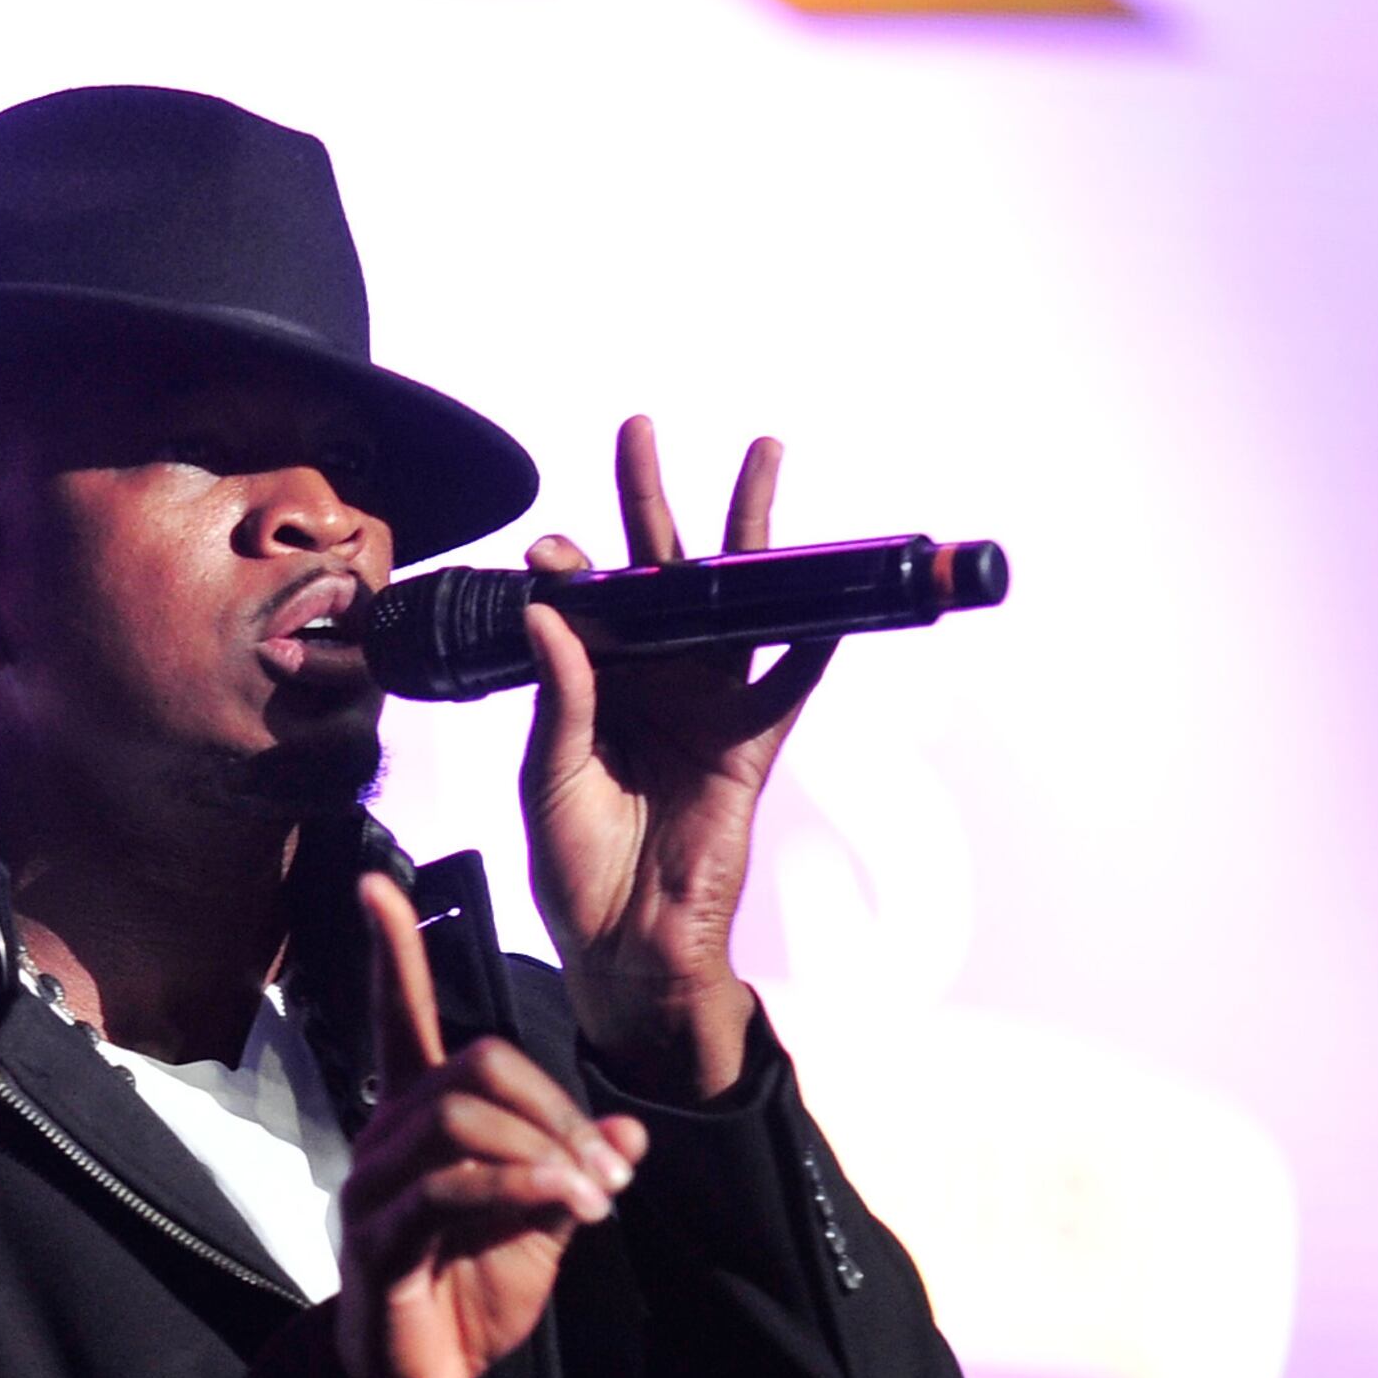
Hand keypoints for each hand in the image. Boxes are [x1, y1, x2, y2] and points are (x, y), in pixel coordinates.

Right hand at [334, 872, 648, 1377]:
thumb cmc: (472, 1297)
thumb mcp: (545, 1224)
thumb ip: (576, 1170)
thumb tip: (631, 1134)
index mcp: (418, 1122)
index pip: (402, 1019)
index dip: (393, 953)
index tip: (378, 884)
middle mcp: (386, 1139)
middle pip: (473, 1064)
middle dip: (556, 1107)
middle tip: (608, 1171)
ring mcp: (373, 1189)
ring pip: (461, 1116)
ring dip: (546, 1151)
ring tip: (593, 1200)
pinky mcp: (377, 1242)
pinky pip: (450, 1186)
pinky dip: (520, 1189)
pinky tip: (566, 1210)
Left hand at [520, 418, 834, 1099]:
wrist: (623, 949)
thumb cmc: (574, 870)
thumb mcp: (548, 778)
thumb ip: (560, 696)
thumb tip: (552, 609)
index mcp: (591, 687)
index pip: (582, 605)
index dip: (570, 571)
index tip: (550, 550)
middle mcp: (650, 683)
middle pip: (658, 576)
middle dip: (651, 502)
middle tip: (639, 429)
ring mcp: (705, 707)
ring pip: (734, 603)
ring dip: (748, 535)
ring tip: (761, 456)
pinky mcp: (749, 746)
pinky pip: (788, 683)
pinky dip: (814, 638)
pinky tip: (829, 592)